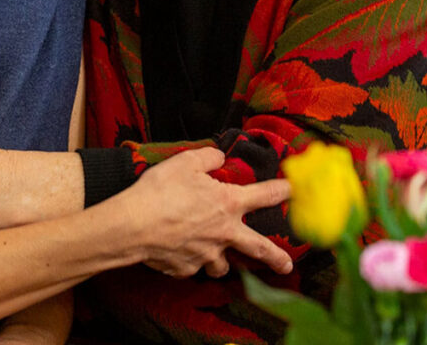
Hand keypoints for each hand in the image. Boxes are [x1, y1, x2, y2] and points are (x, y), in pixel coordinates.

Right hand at [120, 147, 292, 277]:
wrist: (133, 225)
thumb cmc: (159, 191)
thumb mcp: (184, 162)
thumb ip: (207, 158)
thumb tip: (218, 158)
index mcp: (228, 203)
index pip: (264, 195)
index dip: (282, 191)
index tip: (294, 190)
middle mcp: (224, 233)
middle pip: (259, 248)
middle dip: (276, 257)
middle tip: (286, 265)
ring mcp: (206, 255)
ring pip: (222, 264)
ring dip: (222, 260)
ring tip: (216, 256)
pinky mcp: (186, 268)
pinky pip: (192, 266)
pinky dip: (189, 260)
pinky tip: (178, 251)